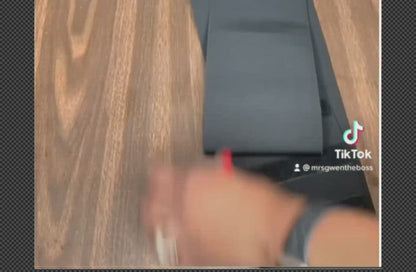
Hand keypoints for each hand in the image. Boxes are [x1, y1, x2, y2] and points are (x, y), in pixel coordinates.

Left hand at [141, 161, 305, 265]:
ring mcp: (187, 233)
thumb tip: (200, 176)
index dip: (158, 172)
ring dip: (159, 221)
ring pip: (158, 227)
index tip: (157, 171)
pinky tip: (179, 241)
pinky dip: (176, 244)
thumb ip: (208, 176)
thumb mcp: (232, 177)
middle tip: (153, 196)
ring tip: (160, 219)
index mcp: (194, 182)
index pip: (160, 174)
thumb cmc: (262, 204)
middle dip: (151, 198)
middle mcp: (185, 207)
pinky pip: (175, 249)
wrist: (276, 233)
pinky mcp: (193, 256)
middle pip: (151, 201)